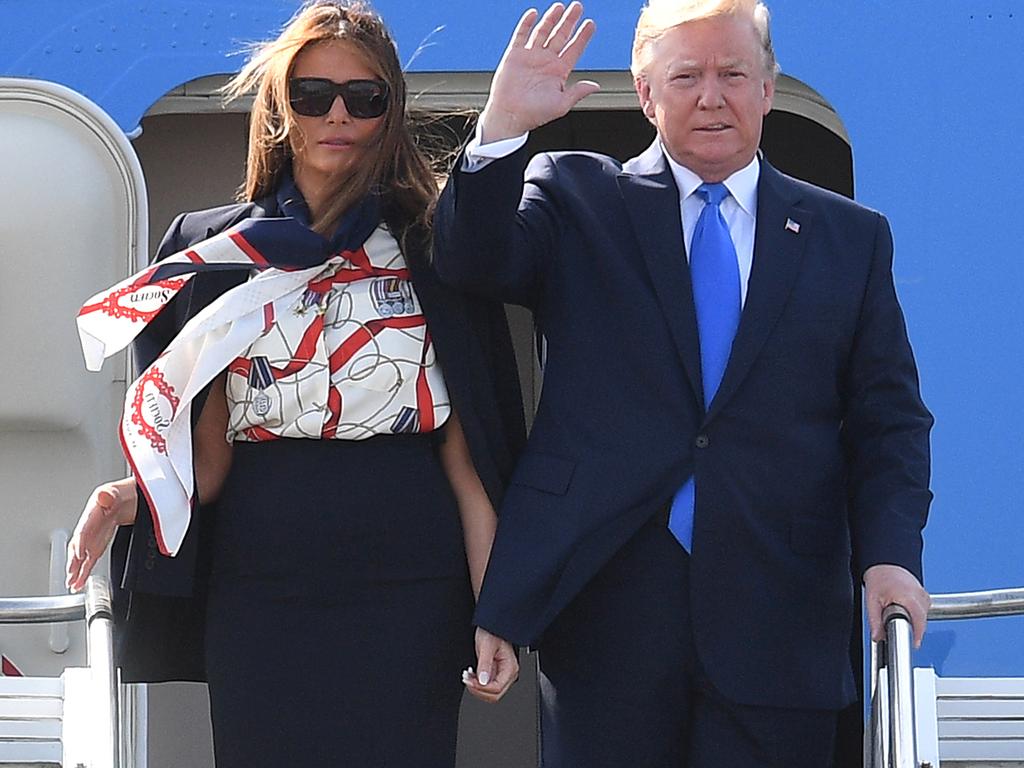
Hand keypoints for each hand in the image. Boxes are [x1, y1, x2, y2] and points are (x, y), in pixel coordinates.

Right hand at [66, 478, 136, 592]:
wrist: (142, 489)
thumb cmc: (133, 486)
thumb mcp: (124, 486)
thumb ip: (113, 493)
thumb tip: (104, 496)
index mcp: (96, 506)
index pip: (85, 526)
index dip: (82, 541)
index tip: (80, 554)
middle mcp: (94, 519)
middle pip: (80, 542)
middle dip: (74, 560)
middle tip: (70, 575)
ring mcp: (99, 529)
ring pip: (84, 552)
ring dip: (77, 568)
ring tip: (72, 583)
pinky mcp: (104, 536)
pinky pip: (93, 554)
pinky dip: (87, 567)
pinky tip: (81, 578)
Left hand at [462, 627, 519, 702]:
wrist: (491, 627)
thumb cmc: (492, 632)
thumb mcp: (487, 646)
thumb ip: (485, 664)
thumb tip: (483, 681)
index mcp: (510, 668)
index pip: (497, 688)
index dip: (481, 688)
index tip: (469, 681)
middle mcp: (508, 674)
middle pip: (494, 695)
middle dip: (478, 690)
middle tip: (467, 680)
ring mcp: (502, 674)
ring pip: (490, 693)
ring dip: (476, 688)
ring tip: (467, 676)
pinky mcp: (495, 673)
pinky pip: (486, 686)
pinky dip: (477, 684)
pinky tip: (471, 675)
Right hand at [479, 2, 598, 142]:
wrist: (510, 116)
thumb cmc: (534, 114)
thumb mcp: (561, 105)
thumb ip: (578, 92)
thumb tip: (595, 86)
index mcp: (558, 72)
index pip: (574, 49)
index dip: (582, 36)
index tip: (591, 24)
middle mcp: (546, 61)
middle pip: (561, 36)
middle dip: (569, 21)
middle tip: (578, 7)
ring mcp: (530, 57)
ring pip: (543, 32)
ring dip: (551, 19)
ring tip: (559, 6)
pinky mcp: (514, 55)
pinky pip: (521, 35)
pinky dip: (526, 23)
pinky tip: (533, 13)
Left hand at [864, 564, 929, 647]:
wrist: (885, 563)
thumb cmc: (879, 578)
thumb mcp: (872, 600)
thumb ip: (875, 621)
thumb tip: (877, 638)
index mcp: (909, 598)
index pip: (919, 623)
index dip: (917, 635)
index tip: (914, 644)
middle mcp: (920, 596)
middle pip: (922, 622)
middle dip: (912, 629)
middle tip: (899, 631)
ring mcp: (924, 595)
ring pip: (923, 617)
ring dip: (914, 621)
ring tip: (898, 613)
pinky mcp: (924, 596)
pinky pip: (923, 610)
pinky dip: (915, 614)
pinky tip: (904, 610)